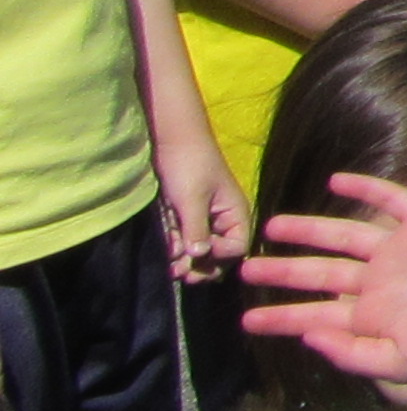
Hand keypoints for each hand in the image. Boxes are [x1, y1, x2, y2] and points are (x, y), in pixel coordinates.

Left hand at [153, 127, 251, 283]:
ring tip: (168, 260)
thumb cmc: (189, 164)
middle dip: (198, 264)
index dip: (218, 256)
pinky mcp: (186, 218)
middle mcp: (223, 221)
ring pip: (198, 250)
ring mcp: (204, 220)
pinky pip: (183, 240)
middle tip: (177, 271)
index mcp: (235, 214)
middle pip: (218, 255)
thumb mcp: (192, 199)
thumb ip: (197, 229)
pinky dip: (174, 246)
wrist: (170, 139)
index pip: (237, 249)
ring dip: (182, 258)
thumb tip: (198, 257)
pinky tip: (165, 247)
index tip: (197, 252)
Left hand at [242, 171, 406, 384]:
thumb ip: (351, 354)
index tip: (246, 321)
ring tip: (272, 227)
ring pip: (343, 236)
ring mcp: (398, 251)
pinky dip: (364, 189)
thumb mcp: (399, 366)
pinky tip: (335, 182)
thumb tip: (309, 336)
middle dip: (282, 272)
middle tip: (245, 268)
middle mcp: (378, 281)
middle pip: (319, 273)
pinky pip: (389, 201)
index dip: (280, 318)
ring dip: (309, 229)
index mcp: (371, 316)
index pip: (314, 315)